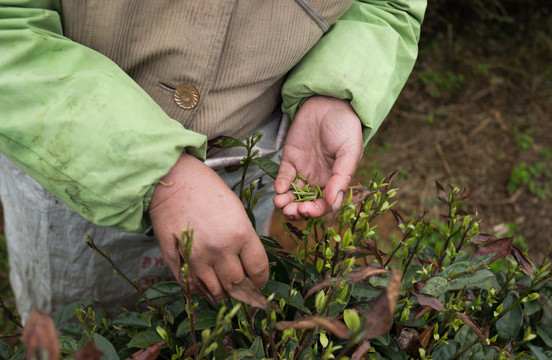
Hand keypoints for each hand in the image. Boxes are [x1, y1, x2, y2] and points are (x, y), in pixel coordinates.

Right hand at [149, 154, 268, 299]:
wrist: (172, 180)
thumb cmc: (206, 189)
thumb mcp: (236, 210)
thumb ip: (243, 238)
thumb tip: (247, 262)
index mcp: (241, 233)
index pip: (258, 269)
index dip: (260, 280)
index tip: (257, 281)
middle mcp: (221, 249)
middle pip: (237, 284)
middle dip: (241, 288)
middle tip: (240, 285)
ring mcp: (197, 257)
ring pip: (215, 291)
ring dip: (221, 292)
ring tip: (221, 284)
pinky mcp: (177, 261)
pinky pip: (192, 287)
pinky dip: (199, 289)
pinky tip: (202, 282)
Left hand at [273, 96, 362, 219]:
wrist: (330, 103)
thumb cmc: (346, 128)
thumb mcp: (350, 152)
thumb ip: (341, 177)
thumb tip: (334, 202)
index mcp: (335, 181)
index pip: (324, 204)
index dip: (315, 211)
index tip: (307, 211)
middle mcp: (318, 179)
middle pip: (306, 203)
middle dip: (297, 211)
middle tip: (291, 212)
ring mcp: (303, 170)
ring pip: (292, 194)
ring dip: (286, 202)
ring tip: (280, 204)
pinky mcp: (290, 159)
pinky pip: (284, 177)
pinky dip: (280, 185)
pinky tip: (279, 189)